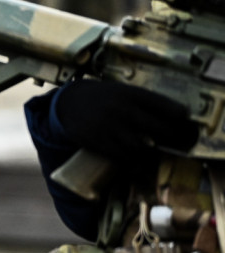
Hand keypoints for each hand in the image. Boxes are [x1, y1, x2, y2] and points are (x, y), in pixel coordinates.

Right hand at [53, 79, 198, 163]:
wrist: (68, 103)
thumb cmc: (101, 97)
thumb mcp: (121, 91)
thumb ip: (143, 102)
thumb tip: (173, 118)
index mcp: (131, 94)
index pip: (166, 106)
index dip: (179, 116)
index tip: (183, 120)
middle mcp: (123, 110)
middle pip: (160, 129)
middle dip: (170, 137)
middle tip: (173, 139)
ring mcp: (111, 127)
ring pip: (142, 147)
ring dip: (150, 152)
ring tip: (151, 151)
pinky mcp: (99, 142)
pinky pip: (123, 157)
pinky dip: (132, 161)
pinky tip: (135, 160)